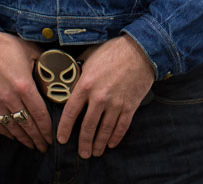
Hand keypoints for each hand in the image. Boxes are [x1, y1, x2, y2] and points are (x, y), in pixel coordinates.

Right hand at [0, 30, 51, 150]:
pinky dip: (4, 132)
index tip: (53, 137)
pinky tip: (12, 136)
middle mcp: (9, 98)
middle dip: (37, 138)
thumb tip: (58, 71)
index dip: (47, 128)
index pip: (39, 114)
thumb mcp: (30, 51)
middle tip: (45, 146)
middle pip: (27, 125)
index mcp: (24, 86)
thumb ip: (44, 64)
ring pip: (11, 127)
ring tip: (32, 145)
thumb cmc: (4, 45)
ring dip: (23, 138)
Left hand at [55, 36, 154, 158]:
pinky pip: (121, 126)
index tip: (61, 139)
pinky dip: (116, 137)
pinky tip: (111, 144)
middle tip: (82, 153)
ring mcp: (116, 103)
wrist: (141, 50)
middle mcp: (99, 97)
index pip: (70, 113)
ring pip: (104, 130)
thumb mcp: (90, 57)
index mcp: (85, 85)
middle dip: (83, 143)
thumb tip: (69, 80)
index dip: (64, 129)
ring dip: (98, 144)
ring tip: (95, 152)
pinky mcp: (130, 106)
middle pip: (87, 127)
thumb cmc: (114, 50)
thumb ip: (79, 71)